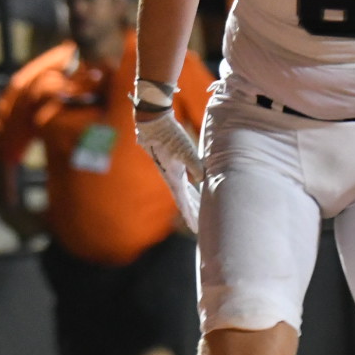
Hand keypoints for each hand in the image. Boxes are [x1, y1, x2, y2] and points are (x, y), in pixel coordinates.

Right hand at [135, 109, 203, 229]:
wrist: (153, 124)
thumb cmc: (169, 136)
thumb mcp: (184, 150)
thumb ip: (194, 164)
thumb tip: (201, 179)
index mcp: (173, 179)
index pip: (183, 203)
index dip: (190, 216)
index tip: (195, 229)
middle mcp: (172, 178)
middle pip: (184, 201)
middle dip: (192, 214)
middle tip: (198, 228)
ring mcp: (172, 171)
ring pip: (185, 192)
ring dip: (192, 203)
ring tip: (200, 212)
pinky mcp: (174, 163)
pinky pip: (185, 182)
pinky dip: (191, 189)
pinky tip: (196, 188)